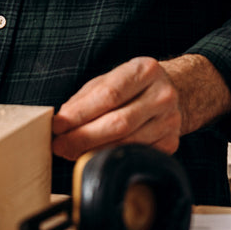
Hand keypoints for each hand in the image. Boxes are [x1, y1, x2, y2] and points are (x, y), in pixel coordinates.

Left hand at [52, 56, 182, 159]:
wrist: (173, 92)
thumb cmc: (130, 87)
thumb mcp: (108, 81)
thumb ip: (84, 99)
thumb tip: (61, 123)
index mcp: (145, 70)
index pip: (108, 95)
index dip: (79, 113)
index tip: (57, 125)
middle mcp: (162, 95)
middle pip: (118, 123)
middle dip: (83, 137)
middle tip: (60, 145)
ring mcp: (170, 120)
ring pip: (127, 143)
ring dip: (93, 151)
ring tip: (72, 152)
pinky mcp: (171, 142)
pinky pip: (136, 156)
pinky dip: (112, 158)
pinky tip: (96, 156)